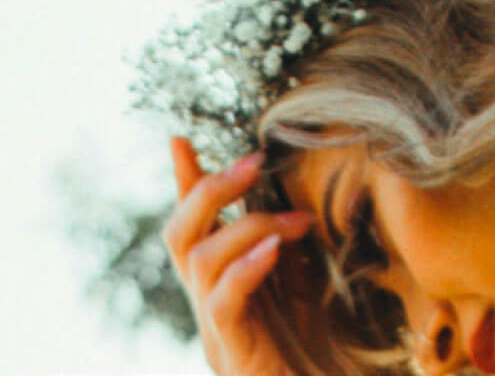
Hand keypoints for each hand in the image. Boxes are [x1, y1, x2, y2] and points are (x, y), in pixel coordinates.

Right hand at [164, 137, 312, 375]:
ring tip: (297, 220)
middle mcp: (205, 303)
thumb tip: (290, 202)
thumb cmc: (315, 356)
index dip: (183, 183)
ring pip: (200, 259)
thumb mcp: (299, 289)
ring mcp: (213, 329)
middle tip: (255, 162)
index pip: (190, 226)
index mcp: (216, 286)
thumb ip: (281, 249)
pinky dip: (245, 267)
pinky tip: (275, 249)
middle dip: (210, 189)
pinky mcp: (231, 352)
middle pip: (178, 234)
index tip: (179, 139)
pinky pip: (222, 301)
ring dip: (248, 226)